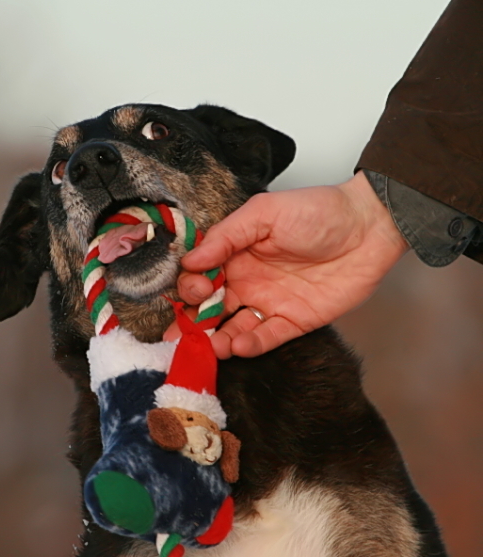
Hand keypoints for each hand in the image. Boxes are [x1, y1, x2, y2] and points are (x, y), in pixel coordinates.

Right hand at [164, 171, 407, 357]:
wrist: (368, 227)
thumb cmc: (318, 211)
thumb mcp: (264, 213)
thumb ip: (226, 236)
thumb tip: (191, 260)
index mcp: (236, 254)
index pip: (201, 277)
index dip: (191, 286)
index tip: (193, 289)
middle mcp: (248, 281)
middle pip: (211, 308)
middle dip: (196, 321)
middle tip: (189, 329)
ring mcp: (270, 303)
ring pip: (234, 328)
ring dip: (219, 339)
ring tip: (212, 345)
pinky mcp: (294, 322)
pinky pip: (266, 339)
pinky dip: (251, 345)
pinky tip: (239, 346)